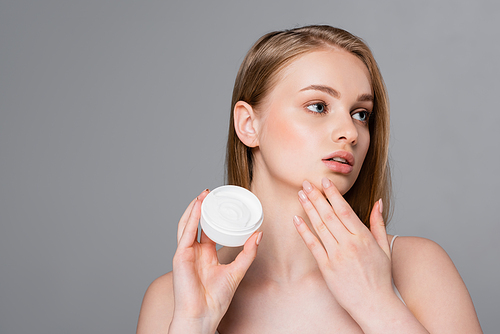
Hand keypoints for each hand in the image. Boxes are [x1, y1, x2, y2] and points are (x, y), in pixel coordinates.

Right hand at [170, 189, 261, 332]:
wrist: (202, 316)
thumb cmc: (215, 300)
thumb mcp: (237, 271)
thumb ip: (248, 253)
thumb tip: (258, 234)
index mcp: (205, 255)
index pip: (207, 230)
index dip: (214, 216)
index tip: (222, 203)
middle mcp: (194, 252)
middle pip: (196, 224)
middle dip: (202, 207)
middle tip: (211, 193)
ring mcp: (185, 253)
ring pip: (187, 225)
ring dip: (194, 209)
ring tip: (203, 195)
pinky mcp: (180, 257)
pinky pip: (185, 234)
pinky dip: (191, 220)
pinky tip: (197, 208)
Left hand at [293, 177, 393, 315]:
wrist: (375, 305)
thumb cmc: (380, 277)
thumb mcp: (384, 247)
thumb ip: (379, 223)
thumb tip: (378, 202)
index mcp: (363, 237)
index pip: (344, 209)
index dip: (333, 194)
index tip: (324, 182)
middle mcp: (349, 244)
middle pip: (329, 215)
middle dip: (316, 197)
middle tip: (306, 183)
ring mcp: (336, 256)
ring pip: (319, 227)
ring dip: (308, 209)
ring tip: (300, 195)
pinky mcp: (326, 267)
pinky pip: (312, 245)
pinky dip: (303, 231)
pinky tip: (296, 219)